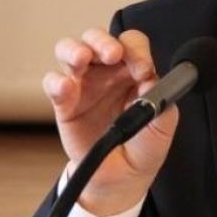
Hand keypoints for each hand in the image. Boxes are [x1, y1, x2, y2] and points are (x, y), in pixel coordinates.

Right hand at [43, 28, 178, 216]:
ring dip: (74, 49)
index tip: (143, 70)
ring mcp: (83, 84)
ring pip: (69, 50)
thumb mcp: (163, 125)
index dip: (136, 50)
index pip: (131, 43)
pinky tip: (65, 88)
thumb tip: (152, 79)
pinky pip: (53, 83)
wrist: (123, 179)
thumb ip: (162, 100)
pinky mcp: (64, 103)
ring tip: (81, 59)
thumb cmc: (144, 145)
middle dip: (102, 41)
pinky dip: (56, 82)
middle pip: (97, 38)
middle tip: (112, 54)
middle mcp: (106, 71)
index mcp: (133, 69)